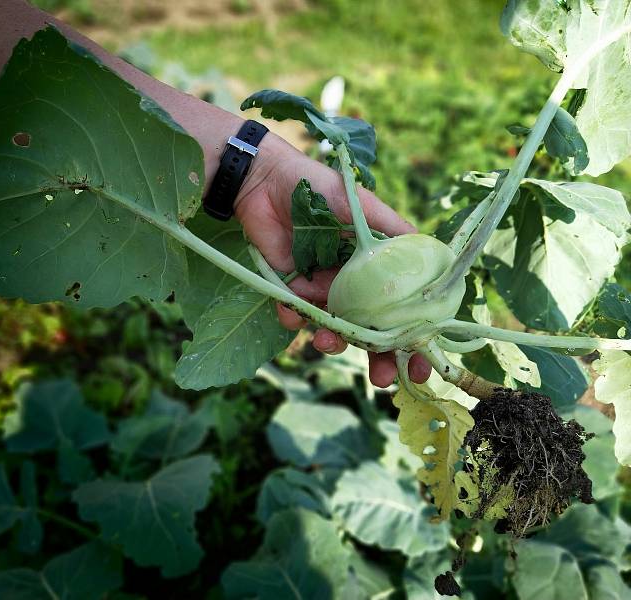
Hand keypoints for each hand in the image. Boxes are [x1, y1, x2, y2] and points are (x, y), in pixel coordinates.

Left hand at [234, 133, 430, 386]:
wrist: (265, 180)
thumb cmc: (321, 188)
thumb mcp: (365, 208)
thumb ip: (395, 234)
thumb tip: (438, 260)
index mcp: (378, 269)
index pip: (403, 310)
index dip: (413, 340)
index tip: (421, 366)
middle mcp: (354, 285)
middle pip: (372, 331)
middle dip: (378, 359)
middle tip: (381, 379)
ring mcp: (322, 290)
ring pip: (335, 329)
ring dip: (333, 341)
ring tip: (324, 341)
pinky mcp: (289, 289)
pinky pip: (294, 315)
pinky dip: (293, 317)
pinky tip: (290, 310)